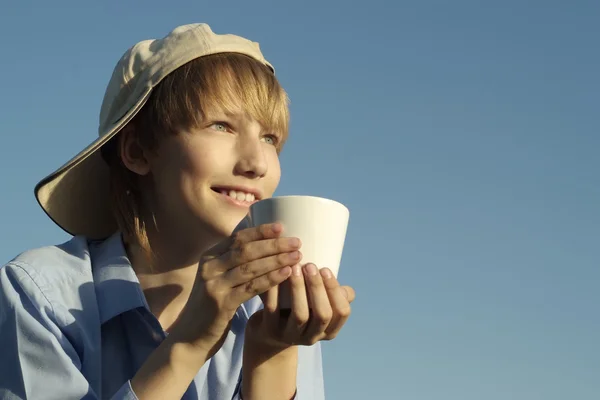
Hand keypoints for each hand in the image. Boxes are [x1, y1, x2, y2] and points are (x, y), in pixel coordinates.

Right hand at [172, 223, 301, 356]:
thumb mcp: (218, 278)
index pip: (238, 237)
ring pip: (250, 267)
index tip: (282, 227)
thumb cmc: (212, 304)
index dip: (260, 231)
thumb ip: (234, 262)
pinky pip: (251, 287)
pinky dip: (270, 279)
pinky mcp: (221, 303)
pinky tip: (286, 274)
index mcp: (210, 256)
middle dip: (273, 244)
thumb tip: (266, 244)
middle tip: (296, 241)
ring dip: (276, 260)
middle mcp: (210, 267)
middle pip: (246, 250)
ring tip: (296, 256)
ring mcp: (214, 285)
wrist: (191, 336)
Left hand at [247, 263, 355, 347]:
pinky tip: (276, 275)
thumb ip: (335, 297)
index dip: (335, 291)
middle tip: (310, 265)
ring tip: (295, 268)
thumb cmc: (301, 310)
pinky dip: (276, 291)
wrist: (269, 332)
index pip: (342, 312)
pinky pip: (274, 310)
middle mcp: (313, 336)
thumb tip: (347, 291)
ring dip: (299, 289)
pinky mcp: (271, 330)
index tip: (325, 269)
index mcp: (329, 329)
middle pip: (323, 314)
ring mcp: (292, 336)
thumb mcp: (320, 306)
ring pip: (300, 315)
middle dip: (318, 288)